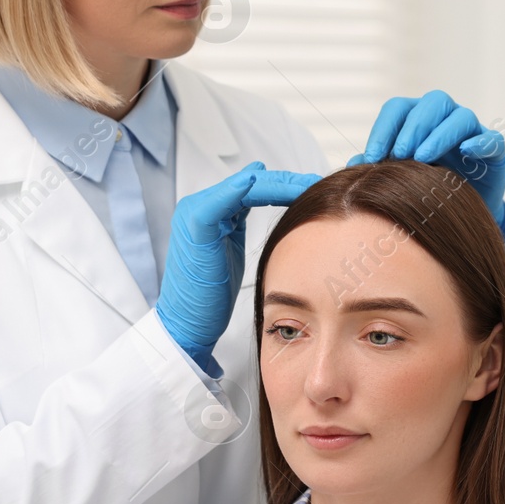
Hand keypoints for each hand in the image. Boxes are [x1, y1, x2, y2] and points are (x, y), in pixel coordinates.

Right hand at [155, 162, 320, 375]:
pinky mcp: (197, 223)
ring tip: (308, 185)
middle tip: (317, 182)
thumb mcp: (231, 250)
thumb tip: (265, 199)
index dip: (285, 185)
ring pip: (246, 185)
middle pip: (251, 182)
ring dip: (280, 184)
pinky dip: (250, 190)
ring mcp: (196, 211)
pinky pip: (227, 199)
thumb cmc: (208, 295)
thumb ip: (241, 221)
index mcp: (210, 210)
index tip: (315, 188)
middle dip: (287, 181)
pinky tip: (276, 186)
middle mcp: (200, 205)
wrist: (187, 322)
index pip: (254, 187)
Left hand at [349, 90, 504, 236]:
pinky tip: (466, 152)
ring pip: (460, 117)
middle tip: (399, 155)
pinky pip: (491, 139)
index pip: (399, 109)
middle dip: (413, 128)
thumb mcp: (400, 178)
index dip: (384, 129)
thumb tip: (353, 163)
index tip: (373, 157)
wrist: (461, 211)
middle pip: (431, 103)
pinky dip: (479, 142)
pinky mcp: (494, 149)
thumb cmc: (427, 187)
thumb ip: (378, 167)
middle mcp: (445, 118)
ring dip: (439, 135)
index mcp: (417, 118)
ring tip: (423, 159)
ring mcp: (472, 131)